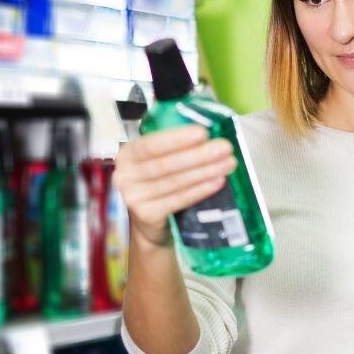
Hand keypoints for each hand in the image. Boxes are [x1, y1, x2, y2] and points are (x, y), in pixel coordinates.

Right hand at [113, 126, 236, 247]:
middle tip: (224, 148)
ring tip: (227, 163)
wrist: (150, 222)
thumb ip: (176, 147)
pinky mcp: (146, 215)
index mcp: (128, 154)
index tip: (203, 133)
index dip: (177, 139)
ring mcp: (134, 198)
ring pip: (174, 182)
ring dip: (204, 172)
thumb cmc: (159, 182)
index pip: (151, 145)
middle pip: (165, 164)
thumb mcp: (160, 160)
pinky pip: (177, 200)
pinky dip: (200, 191)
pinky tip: (218, 182)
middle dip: (198, 155)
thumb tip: (211, 132)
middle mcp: (125, 176)